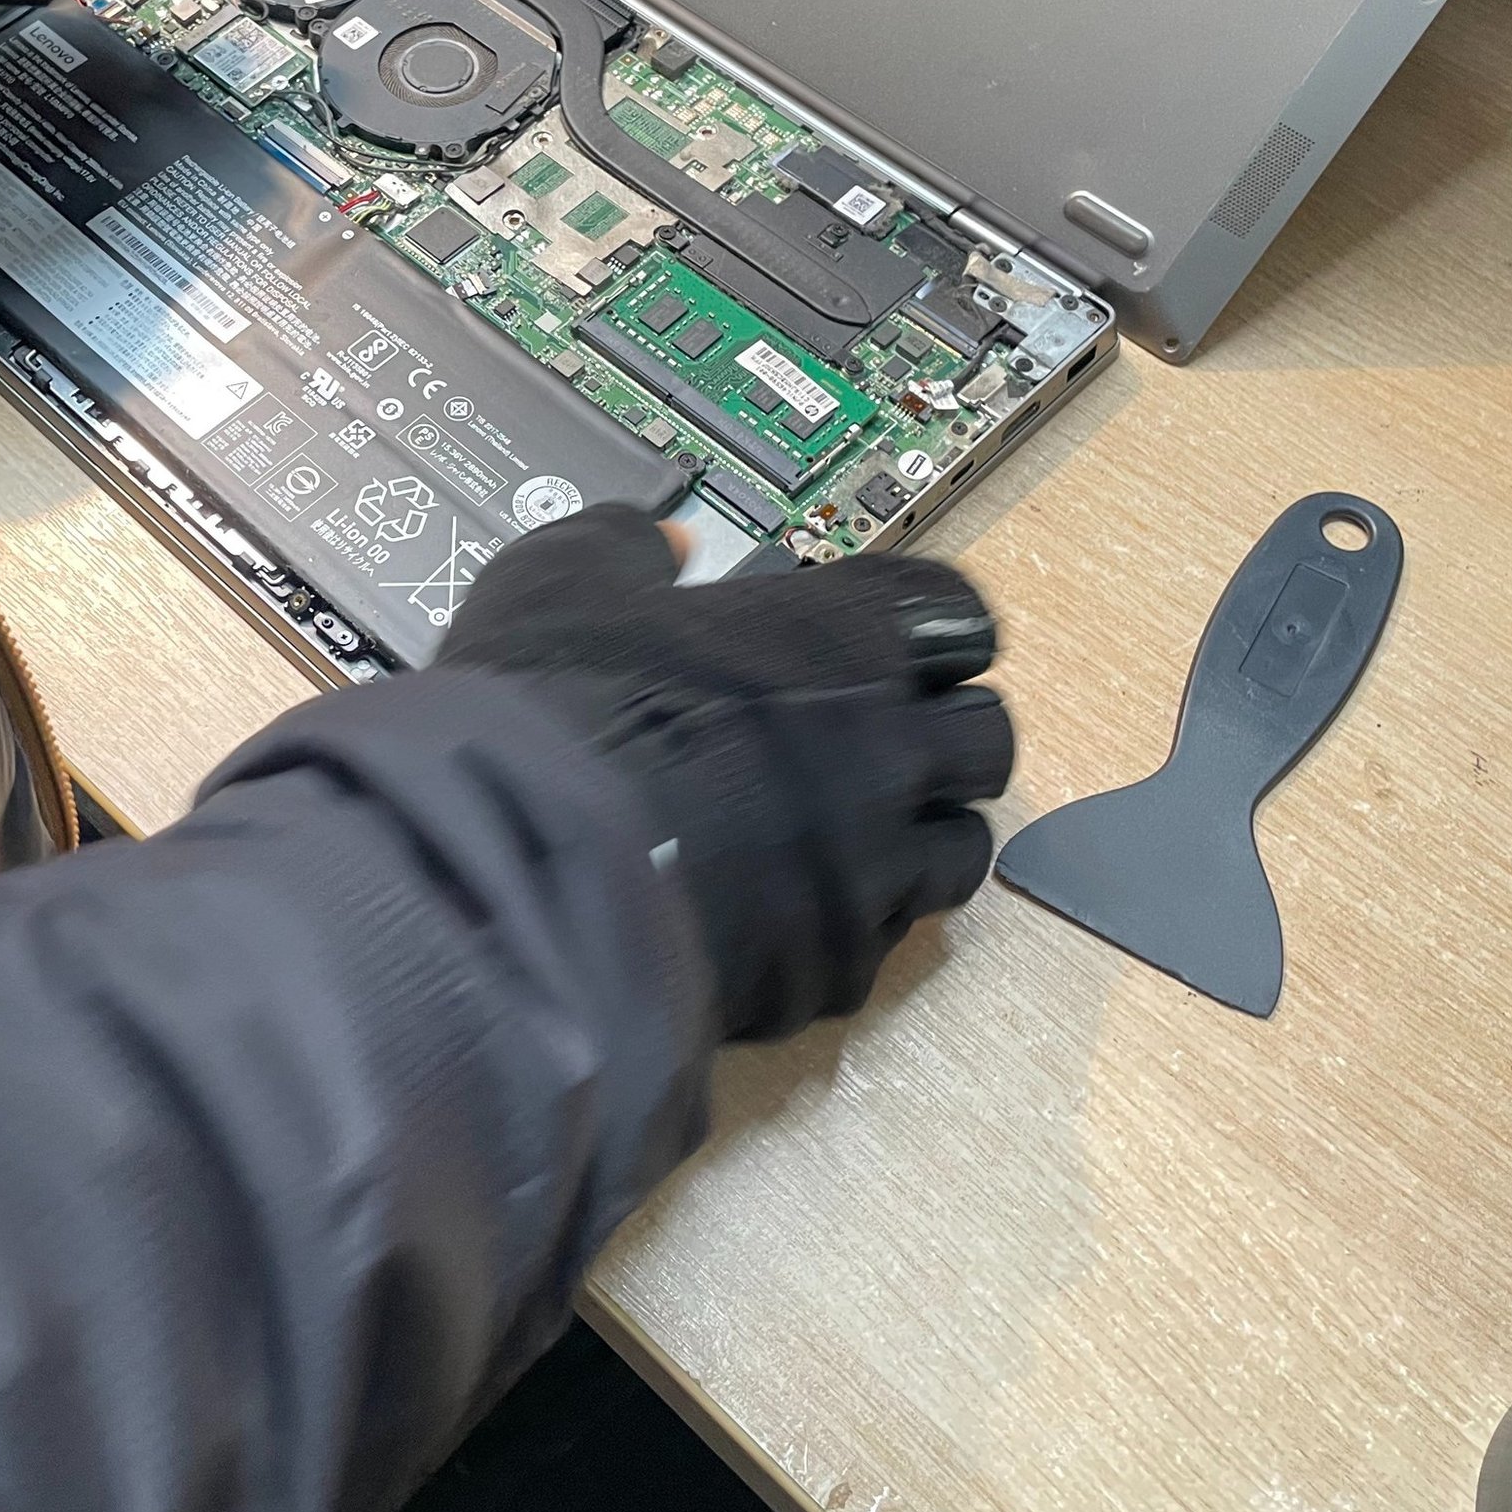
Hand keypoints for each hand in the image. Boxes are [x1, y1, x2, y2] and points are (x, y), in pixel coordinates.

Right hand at [438, 505, 1012, 1039]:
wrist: (527, 873)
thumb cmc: (556, 712)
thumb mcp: (560, 579)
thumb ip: (626, 549)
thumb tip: (662, 545)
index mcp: (842, 633)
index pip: (961, 617)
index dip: (924, 633)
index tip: (880, 647)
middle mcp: (889, 744)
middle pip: (985, 739)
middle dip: (937, 741)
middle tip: (866, 745)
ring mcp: (876, 863)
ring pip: (959, 851)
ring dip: (910, 840)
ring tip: (834, 838)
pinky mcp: (840, 965)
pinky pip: (877, 944)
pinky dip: (839, 927)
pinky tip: (773, 914)